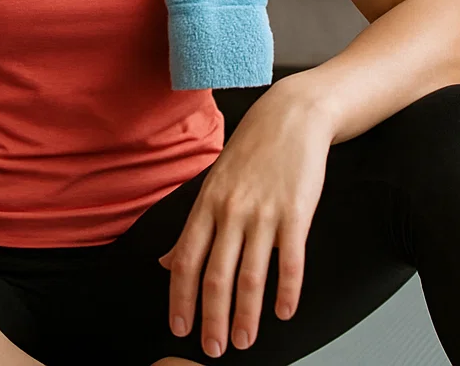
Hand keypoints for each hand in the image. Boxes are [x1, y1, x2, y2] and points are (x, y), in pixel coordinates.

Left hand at [157, 78, 333, 356]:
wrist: (290, 117)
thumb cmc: (251, 153)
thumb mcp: (212, 186)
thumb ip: (191, 229)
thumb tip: (164, 263)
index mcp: (206, 206)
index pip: (187, 261)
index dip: (181, 299)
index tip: (180, 329)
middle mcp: (231, 211)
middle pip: (216, 275)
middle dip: (212, 318)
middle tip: (213, 349)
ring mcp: (264, 212)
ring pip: (251, 275)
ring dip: (247, 315)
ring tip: (244, 341)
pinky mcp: (295, 212)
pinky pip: (291, 259)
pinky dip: (287, 290)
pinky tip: (285, 312)